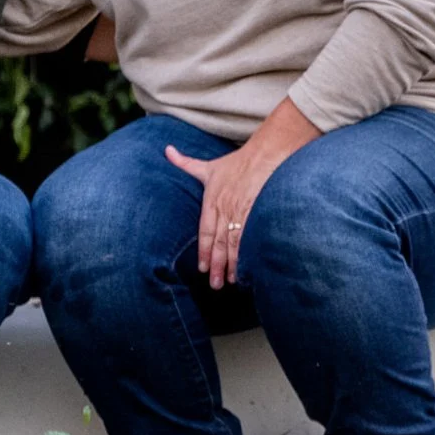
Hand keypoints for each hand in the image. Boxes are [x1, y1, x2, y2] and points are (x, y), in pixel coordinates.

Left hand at [165, 99, 321, 288]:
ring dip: (231, 264)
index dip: (202, 251)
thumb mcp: (209, 165)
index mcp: (212, 200)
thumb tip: (167, 150)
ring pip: (233, 243)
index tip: (201, 268)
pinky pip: (250, 237)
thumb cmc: (238, 161)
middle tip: (214, 284)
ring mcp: (242, 211)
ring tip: (230, 280)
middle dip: (215, 265)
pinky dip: (247, 253)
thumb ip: (185, 163)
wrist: (266, 153)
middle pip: (218, 242)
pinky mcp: (258, 213)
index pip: (205, 231)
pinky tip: (248, 266)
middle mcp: (225, 208)